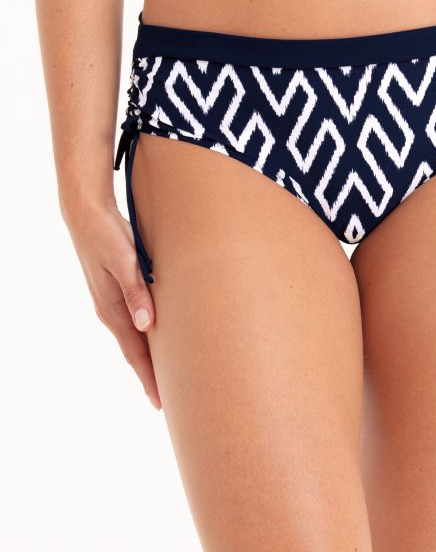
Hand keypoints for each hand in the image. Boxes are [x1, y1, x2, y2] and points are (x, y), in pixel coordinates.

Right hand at [64, 202, 160, 409]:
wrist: (86, 214)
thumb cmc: (108, 236)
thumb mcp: (125, 262)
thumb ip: (136, 292)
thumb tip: (147, 325)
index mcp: (113, 309)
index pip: (135, 353)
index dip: (149, 377)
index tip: (162, 401)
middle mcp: (112, 311)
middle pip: (135, 352)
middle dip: (150, 376)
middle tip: (168, 399)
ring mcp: (113, 302)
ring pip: (135, 338)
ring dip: (149, 358)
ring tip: (165, 376)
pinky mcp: (117, 290)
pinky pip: (134, 322)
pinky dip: (146, 337)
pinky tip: (155, 338)